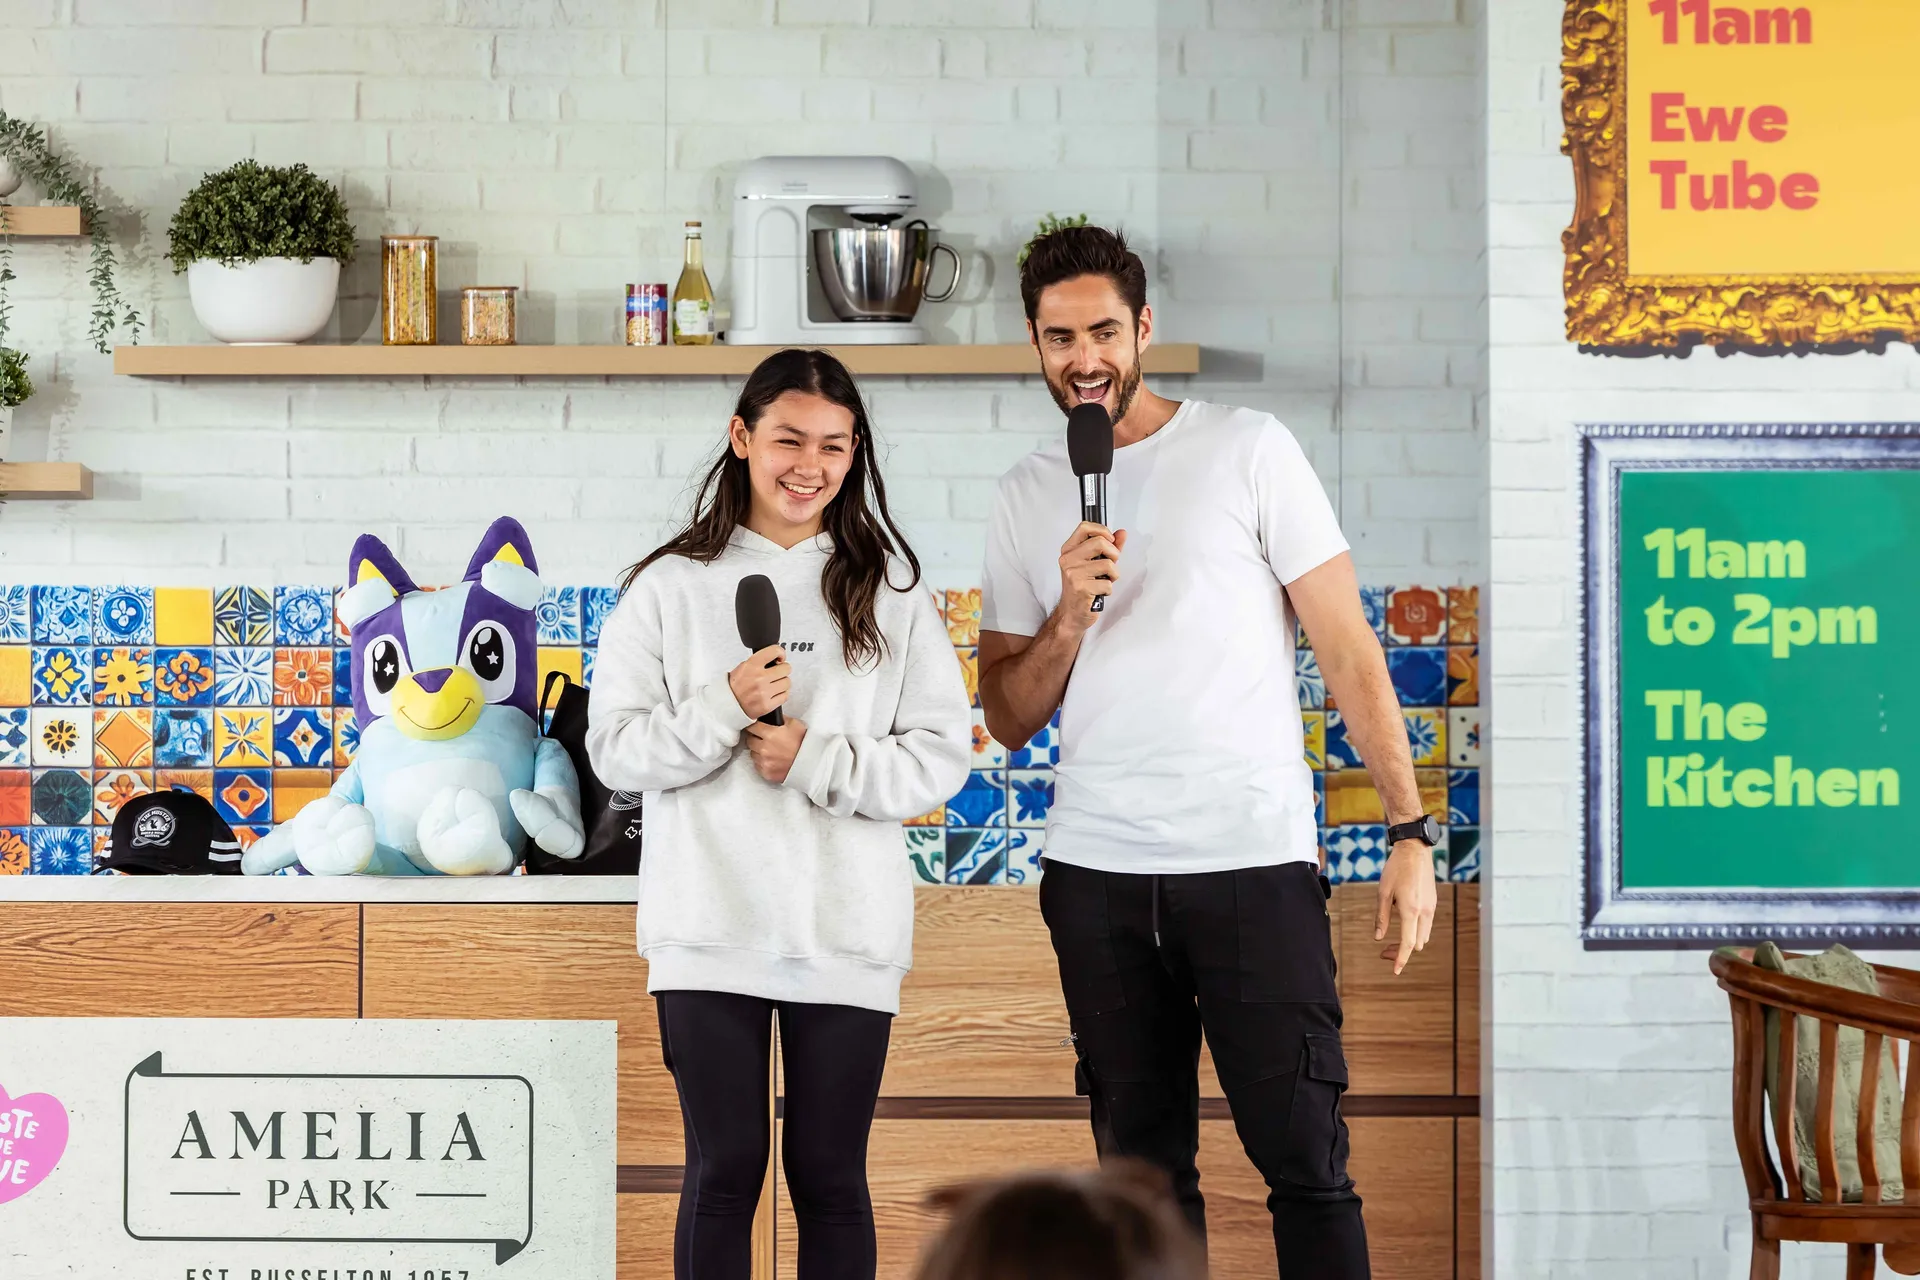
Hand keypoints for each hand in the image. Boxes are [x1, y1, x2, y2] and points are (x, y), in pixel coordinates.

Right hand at [728, 644, 789, 719]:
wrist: (727, 704)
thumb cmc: (735, 686)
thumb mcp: (743, 667)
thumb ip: (759, 661)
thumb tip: (776, 657)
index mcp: (751, 666)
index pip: (774, 651)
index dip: (780, 652)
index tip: (780, 656)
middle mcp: (758, 678)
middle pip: (786, 668)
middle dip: (783, 670)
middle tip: (778, 672)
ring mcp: (764, 693)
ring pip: (787, 682)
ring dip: (783, 683)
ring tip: (774, 684)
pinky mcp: (767, 705)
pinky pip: (785, 696)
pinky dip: (781, 694)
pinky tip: (774, 693)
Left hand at [744, 715, 806, 784]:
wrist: (811, 764)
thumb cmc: (804, 743)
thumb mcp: (795, 724)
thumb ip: (780, 719)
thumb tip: (771, 717)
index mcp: (770, 734)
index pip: (751, 727)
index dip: (754, 726)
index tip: (756, 727)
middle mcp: (764, 748)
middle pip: (749, 740)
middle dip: (755, 738)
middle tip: (764, 739)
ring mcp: (764, 762)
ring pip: (752, 753)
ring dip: (758, 751)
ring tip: (770, 750)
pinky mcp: (766, 772)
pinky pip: (757, 765)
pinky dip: (762, 762)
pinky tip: (772, 759)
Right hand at [1053, 522, 1127, 632]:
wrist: (1072, 613)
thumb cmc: (1082, 587)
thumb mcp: (1093, 563)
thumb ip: (1109, 547)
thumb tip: (1122, 533)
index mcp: (1069, 550)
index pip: (1085, 527)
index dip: (1103, 531)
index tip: (1110, 541)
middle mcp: (1068, 559)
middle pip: (1100, 542)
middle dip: (1113, 554)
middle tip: (1110, 565)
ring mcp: (1073, 574)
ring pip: (1108, 564)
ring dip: (1113, 575)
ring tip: (1104, 581)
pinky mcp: (1081, 588)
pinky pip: (1107, 583)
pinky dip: (1108, 589)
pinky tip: (1099, 592)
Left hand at [1375, 839, 1437, 974]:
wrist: (1415, 851)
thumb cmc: (1396, 870)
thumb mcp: (1383, 893)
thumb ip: (1382, 917)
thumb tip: (1378, 938)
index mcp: (1411, 911)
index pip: (1408, 943)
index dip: (1401, 959)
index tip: (1395, 970)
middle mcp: (1425, 912)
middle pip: (1417, 944)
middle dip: (1402, 951)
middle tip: (1383, 951)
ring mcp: (1431, 908)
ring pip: (1423, 936)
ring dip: (1410, 942)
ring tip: (1391, 941)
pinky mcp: (1433, 903)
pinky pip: (1426, 925)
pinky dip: (1415, 931)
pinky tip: (1402, 924)